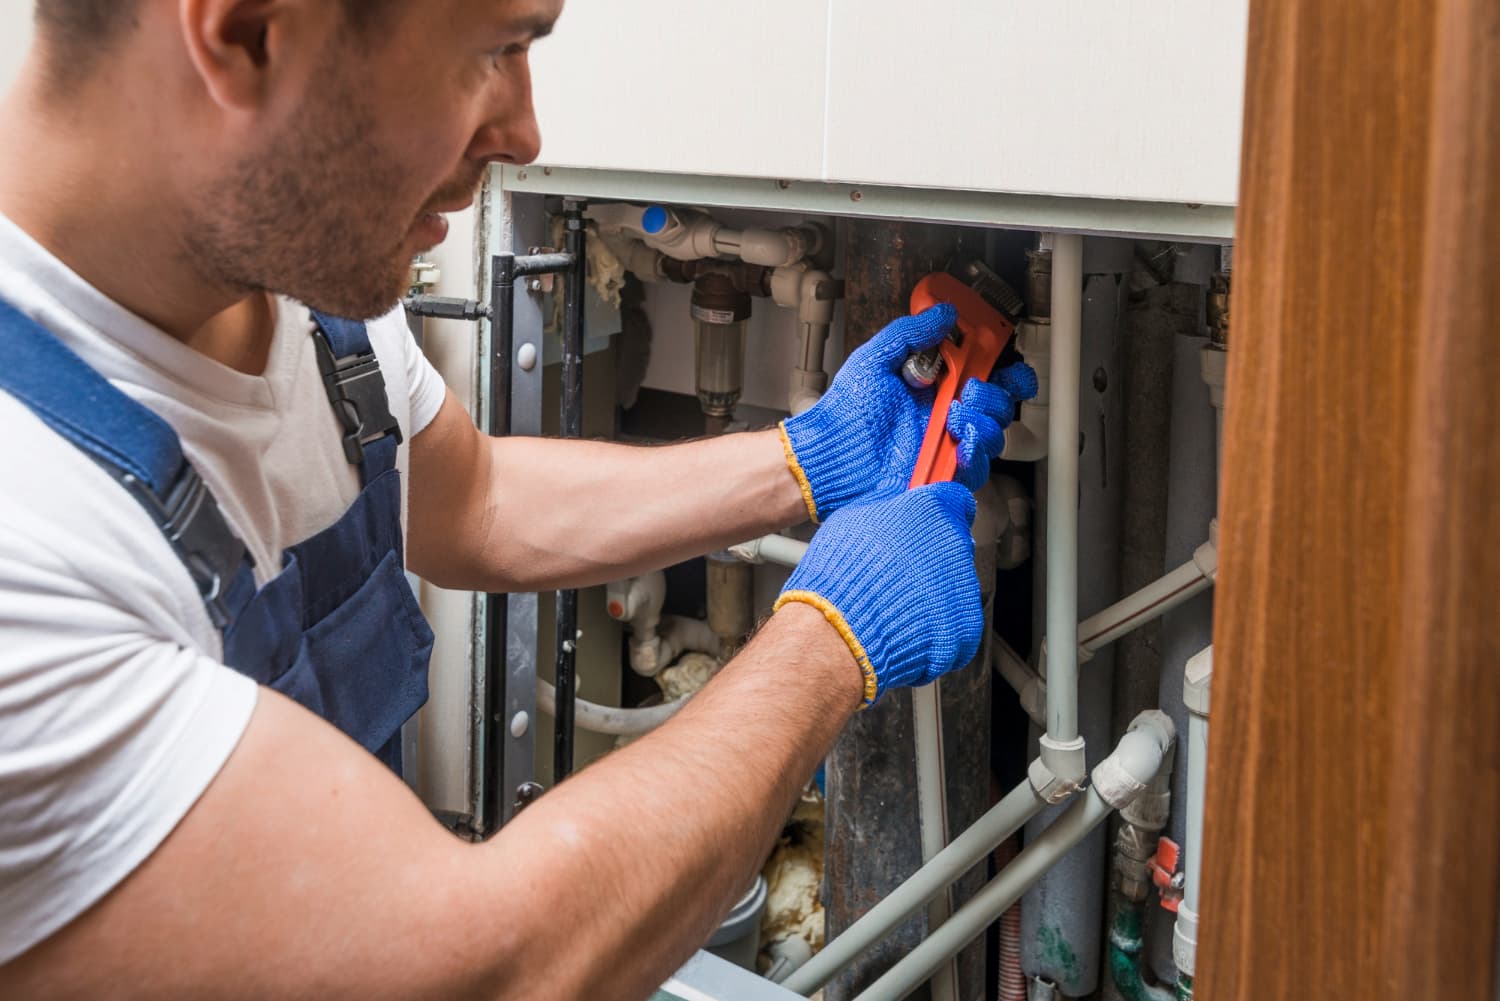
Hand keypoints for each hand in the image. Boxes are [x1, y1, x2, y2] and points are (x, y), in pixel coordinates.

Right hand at [774, 483, 982, 705]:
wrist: (842, 630)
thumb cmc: (840, 573)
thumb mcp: (852, 518)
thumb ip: (884, 504)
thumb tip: (893, 495)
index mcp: (933, 511)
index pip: (956, 501)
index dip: (939, 512)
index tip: (928, 523)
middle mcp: (956, 545)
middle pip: (955, 546)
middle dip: (933, 557)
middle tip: (899, 571)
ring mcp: (965, 589)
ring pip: (956, 586)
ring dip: (933, 592)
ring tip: (896, 603)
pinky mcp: (965, 627)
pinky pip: (954, 622)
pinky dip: (936, 627)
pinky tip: (906, 625)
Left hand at [778, 304, 1037, 521]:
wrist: (833, 453)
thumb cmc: (847, 410)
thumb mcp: (875, 359)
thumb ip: (909, 332)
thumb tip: (943, 312)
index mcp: (937, 383)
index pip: (987, 371)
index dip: (1004, 364)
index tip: (1001, 356)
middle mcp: (948, 412)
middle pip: (1000, 402)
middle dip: (995, 392)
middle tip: (969, 389)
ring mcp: (948, 444)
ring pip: (994, 433)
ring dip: (983, 420)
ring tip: (955, 416)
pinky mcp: (944, 473)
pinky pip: (979, 467)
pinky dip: (975, 452)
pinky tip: (958, 442)